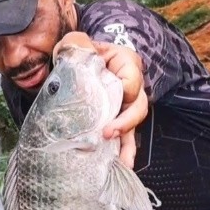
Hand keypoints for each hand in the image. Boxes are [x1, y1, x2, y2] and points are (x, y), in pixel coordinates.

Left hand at [54, 34, 147, 167]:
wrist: (71, 66)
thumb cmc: (78, 53)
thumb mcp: (75, 43)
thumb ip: (77, 43)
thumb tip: (79, 48)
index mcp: (125, 63)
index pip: (132, 79)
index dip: (126, 90)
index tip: (116, 97)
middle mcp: (130, 86)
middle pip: (138, 106)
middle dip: (126, 121)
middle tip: (107, 132)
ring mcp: (124, 105)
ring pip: (133, 126)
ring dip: (128, 144)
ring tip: (120, 161)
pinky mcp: (115, 120)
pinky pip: (123, 137)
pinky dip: (122, 152)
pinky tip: (119, 166)